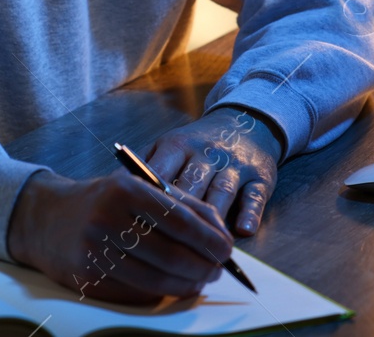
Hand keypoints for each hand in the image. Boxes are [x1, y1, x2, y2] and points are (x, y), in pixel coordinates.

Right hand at [5, 169, 234, 304]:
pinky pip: (134, 293)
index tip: (227, 250)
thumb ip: (180, 204)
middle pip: (170, 254)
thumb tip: (219, 232)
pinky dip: (161, 294)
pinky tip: (174, 287)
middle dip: (202, 266)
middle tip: (218, 269)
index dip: (208, 239)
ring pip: (154, 280)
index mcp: (125, 190)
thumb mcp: (137, 188)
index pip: (179, 220)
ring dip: (185, 285)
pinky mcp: (86, 278)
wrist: (46, 218)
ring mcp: (94, 251)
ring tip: (200, 280)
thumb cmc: (103, 201)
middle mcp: (107, 219)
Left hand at [144, 106, 280, 236]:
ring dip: (212, 221)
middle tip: (165, 248)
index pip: (160, 172)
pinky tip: (242, 231)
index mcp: (178, 145)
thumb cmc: (197, 145)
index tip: (136, 227)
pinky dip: (249, 213)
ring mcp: (234, 165)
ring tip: (202, 249)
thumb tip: (114, 189)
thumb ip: (144, 165)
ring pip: (221, 193)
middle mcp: (206, 153)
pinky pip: (255, 196)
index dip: (148, 200)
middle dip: (178, 217)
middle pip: (190, 185)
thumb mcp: (168, 146)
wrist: (245, 123)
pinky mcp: (260, 177)